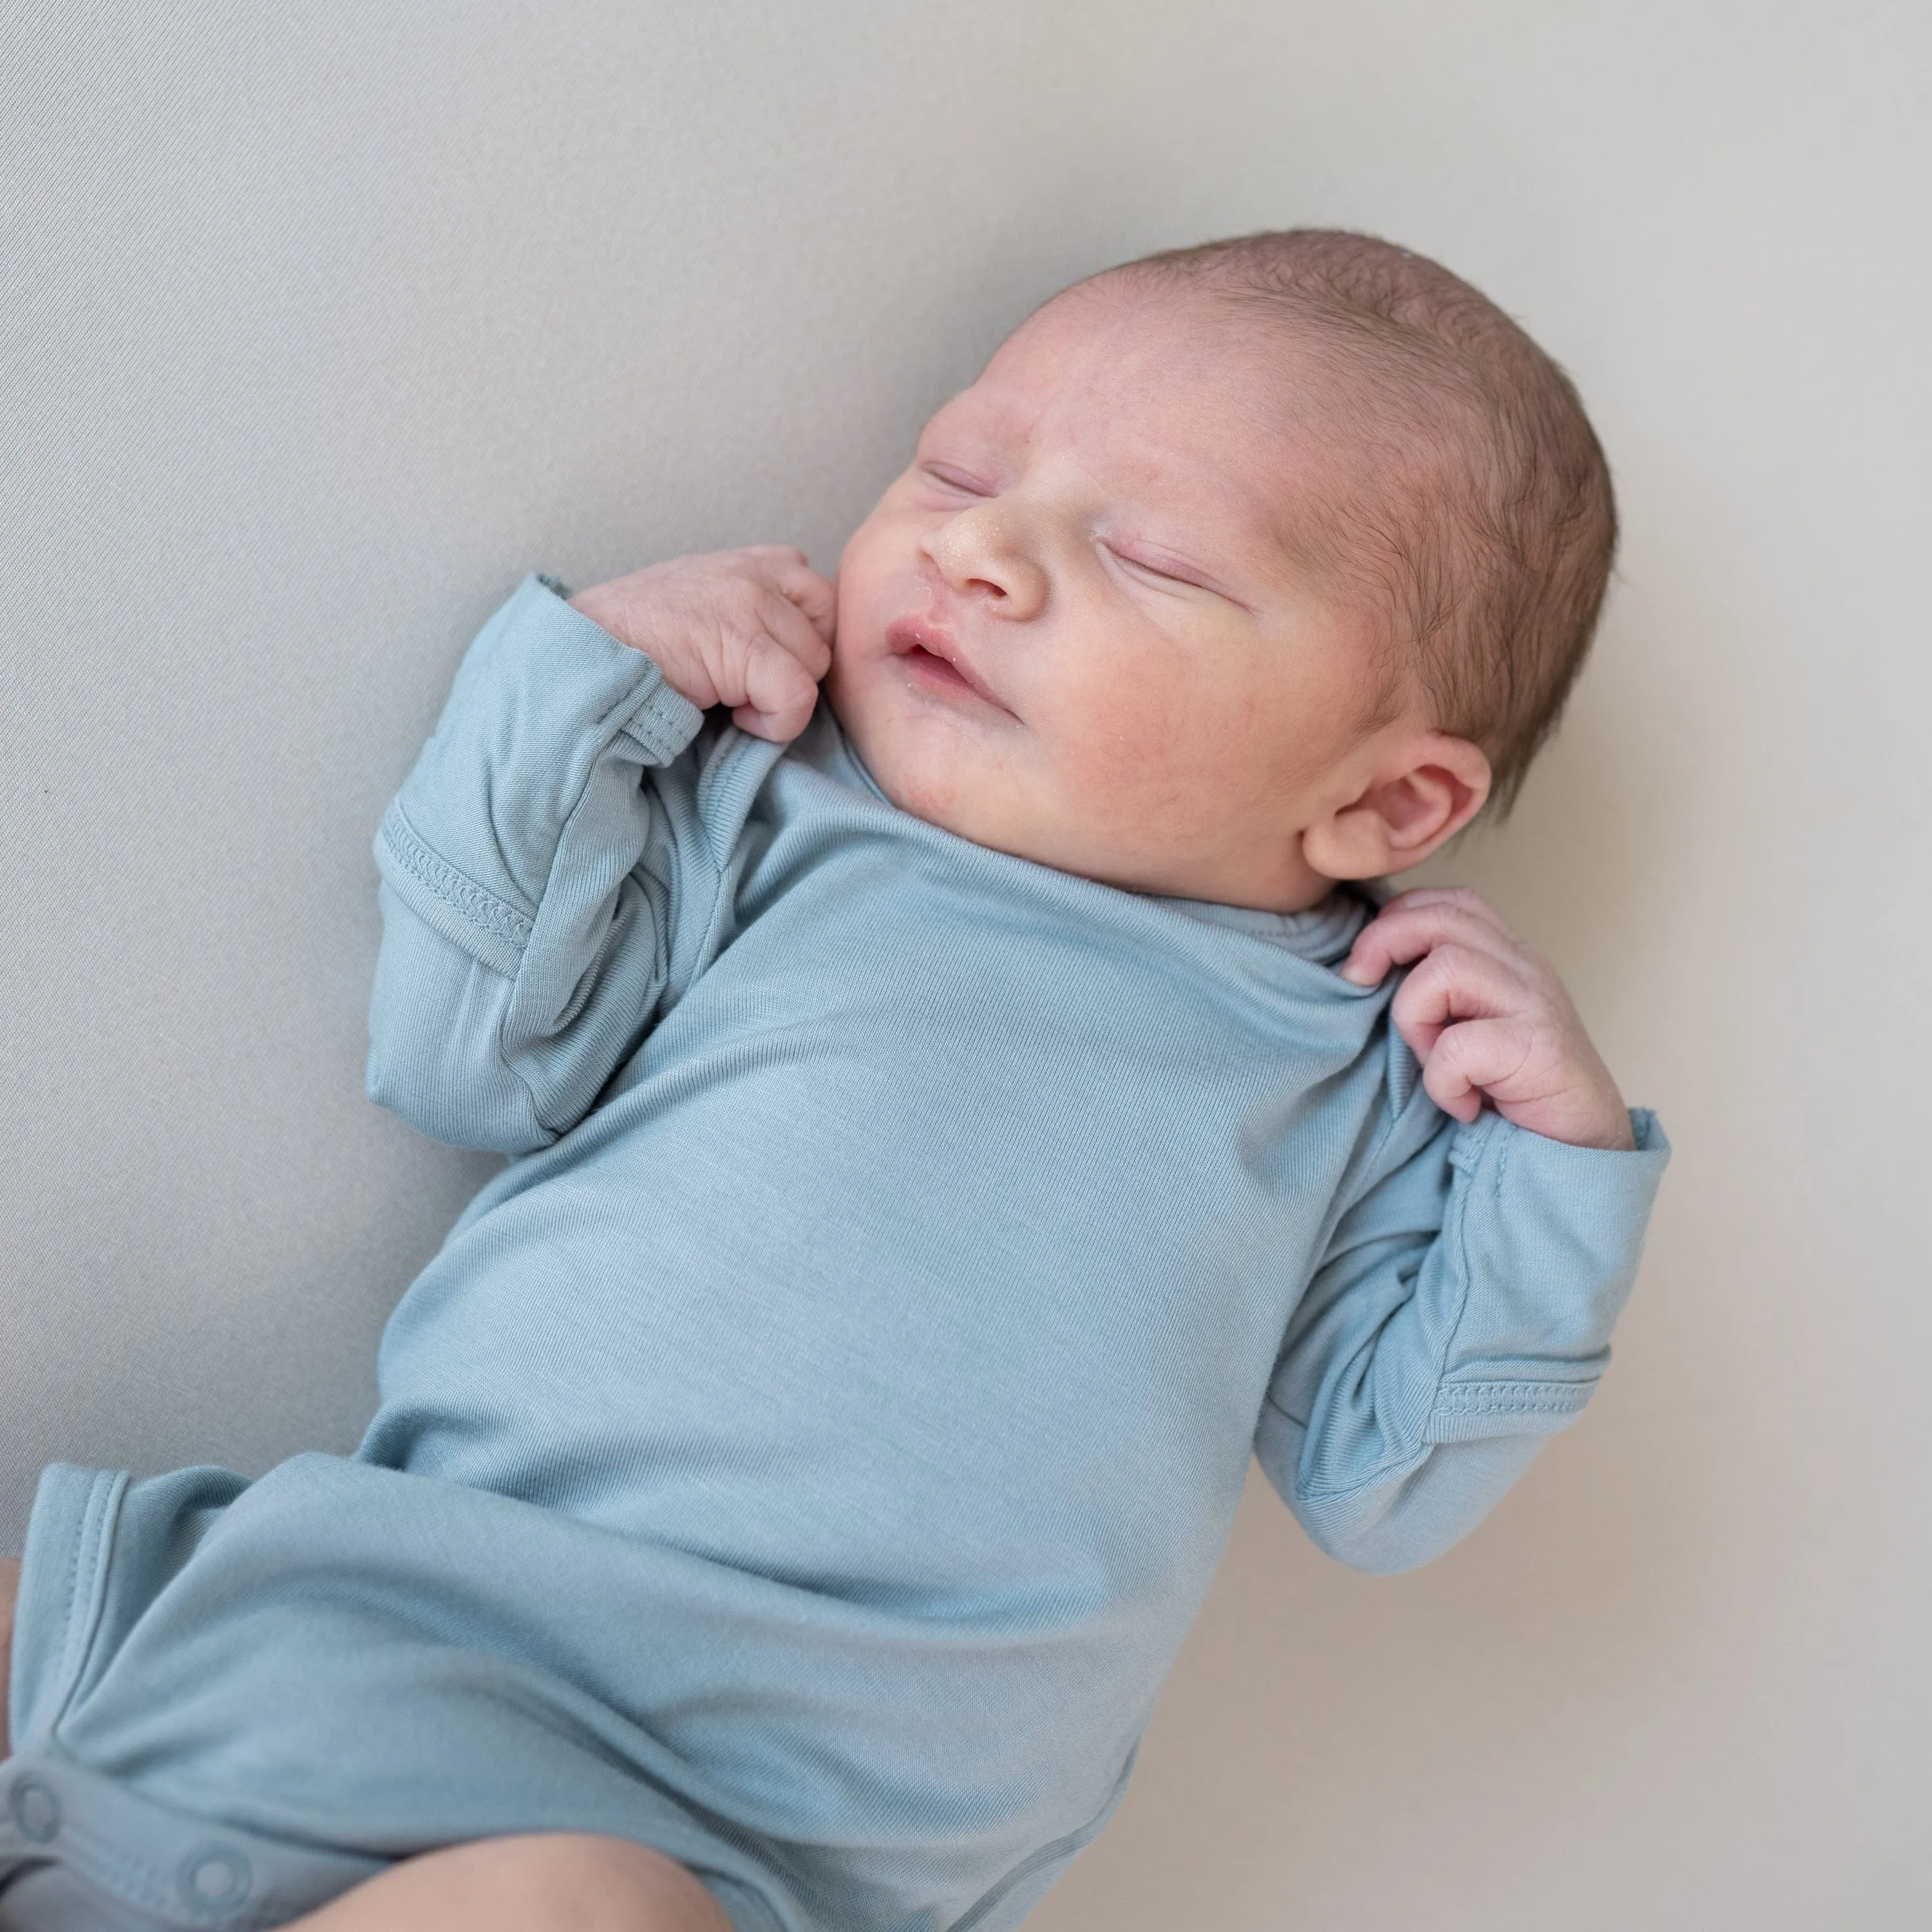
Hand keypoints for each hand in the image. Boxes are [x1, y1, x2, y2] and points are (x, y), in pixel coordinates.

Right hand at [570, 546, 835, 741]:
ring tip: (734, 700)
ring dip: (782, 696)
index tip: (768, 666)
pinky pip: (796, 696)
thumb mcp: (700, 605)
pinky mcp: (743, 645)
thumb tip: (790, 653)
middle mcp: (756, 573)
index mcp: (750, 561)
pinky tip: (733, 718)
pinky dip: (773, 722)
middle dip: (798, 667)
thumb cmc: (635, 641)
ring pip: (815, 665)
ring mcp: (751, 603)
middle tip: (752, 686)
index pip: (819, 594)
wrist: (584, 651)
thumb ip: (748, 610)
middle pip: (826, 630)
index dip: (803, 639)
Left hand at [1340, 887, 1634, 1150]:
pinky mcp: (1540, 1050)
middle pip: (1442, 917)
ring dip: (1415, 1019)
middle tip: (1360, 984)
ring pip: (1445, 970)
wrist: (1583, 1147)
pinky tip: (1464, 1104)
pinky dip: (1444, 1081)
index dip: (1396, 917)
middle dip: (1382, 943)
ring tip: (1432, 1062)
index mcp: (1507, 955)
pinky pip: (1460, 1046)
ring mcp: (1536, 1005)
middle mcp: (1525, 968)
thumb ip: (1438, 988)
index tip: (1364, 964)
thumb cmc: (1513, 1088)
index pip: (1449, 901)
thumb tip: (1364, 967)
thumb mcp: (1469, 1024)